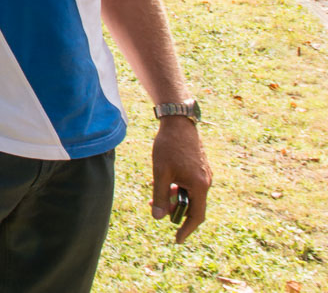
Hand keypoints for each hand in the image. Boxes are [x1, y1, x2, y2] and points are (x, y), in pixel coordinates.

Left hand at [150, 117, 211, 242]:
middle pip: (193, 205)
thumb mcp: (161, 172)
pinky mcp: (199, 167)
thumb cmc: (169, 146)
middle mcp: (206, 181)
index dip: (186, 229)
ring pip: (190, 194)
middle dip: (175, 210)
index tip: (177, 240)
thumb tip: (159, 218)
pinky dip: (177, 187)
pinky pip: (190, 184)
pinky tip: (162, 182)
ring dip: (174, 197)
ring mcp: (204, 174)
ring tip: (155, 194)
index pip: (196, 216)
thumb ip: (160, 196)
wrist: (178, 122)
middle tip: (156, 209)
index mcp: (199, 185)